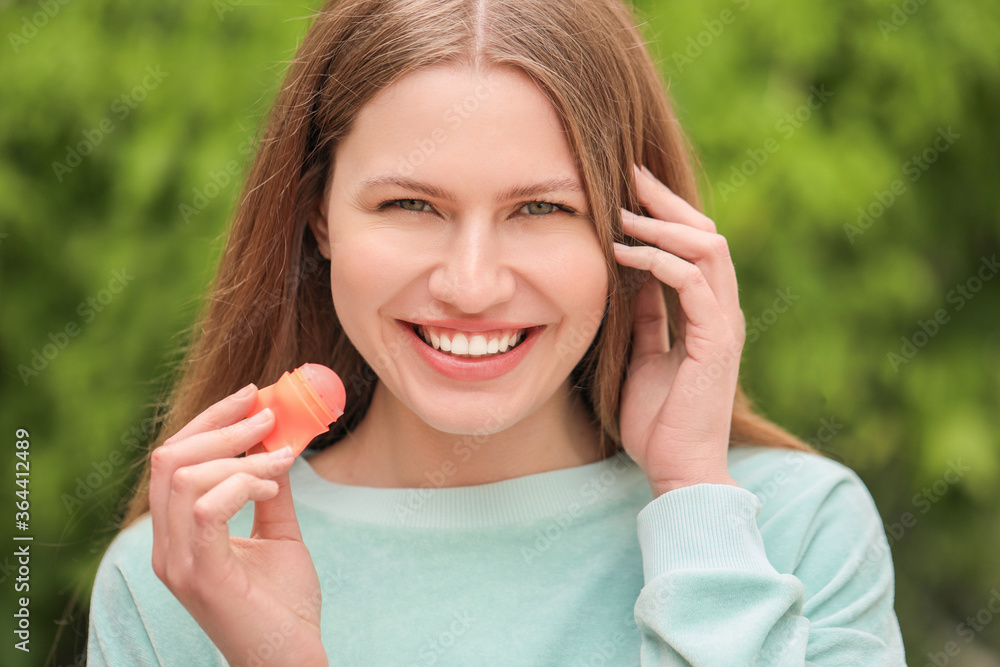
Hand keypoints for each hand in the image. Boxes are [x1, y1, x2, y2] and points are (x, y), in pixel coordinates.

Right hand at [150, 384, 327, 665]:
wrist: (291, 659)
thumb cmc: (284, 604)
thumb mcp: (278, 532)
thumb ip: (270, 489)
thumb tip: (277, 441)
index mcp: (178, 534)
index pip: (172, 460)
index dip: (209, 421)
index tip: (251, 397)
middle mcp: (167, 546)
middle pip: (169, 458)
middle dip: (221, 425)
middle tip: (268, 416)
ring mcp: (179, 562)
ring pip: (184, 476)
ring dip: (238, 456)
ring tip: (280, 463)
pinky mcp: (201, 575)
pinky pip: (207, 508)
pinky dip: (243, 482)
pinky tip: (273, 487)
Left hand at [613, 163, 743, 497]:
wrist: (678, 470)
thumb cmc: (659, 422)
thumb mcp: (644, 357)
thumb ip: (647, 317)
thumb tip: (633, 278)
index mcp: (706, 314)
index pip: (694, 246)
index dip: (666, 213)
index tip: (630, 187)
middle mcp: (721, 311)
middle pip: (706, 234)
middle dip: (668, 200)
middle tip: (631, 173)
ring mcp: (723, 324)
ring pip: (707, 248)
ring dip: (662, 224)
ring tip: (622, 213)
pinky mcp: (716, 340)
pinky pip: (693, 282)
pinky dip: (659, 260)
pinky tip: (625, 253)